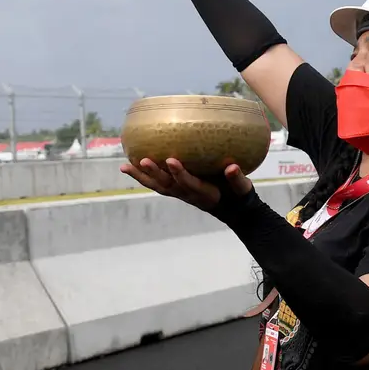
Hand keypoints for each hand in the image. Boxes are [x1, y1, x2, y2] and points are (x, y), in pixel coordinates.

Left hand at [120, 158, 253, 212]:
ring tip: (125, 166)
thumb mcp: (242, 189)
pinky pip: (157, 184)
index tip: (171, 160)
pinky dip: (143, 177)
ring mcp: (180, 193)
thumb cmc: (238, 195)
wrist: (233, 209)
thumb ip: (237, 179)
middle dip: (155, 173)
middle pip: (168, 185)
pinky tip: (129, 166)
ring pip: (158, 186)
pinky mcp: (176, 190)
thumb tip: (232, 167)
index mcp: (205, 194)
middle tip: (143, 161)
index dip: (179, 173)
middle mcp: (188, 195)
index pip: (189, 184)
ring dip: (142, 177)